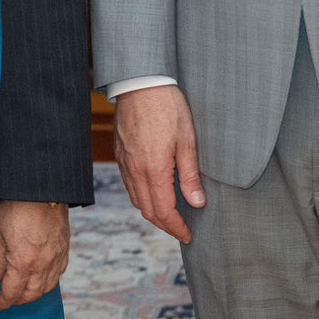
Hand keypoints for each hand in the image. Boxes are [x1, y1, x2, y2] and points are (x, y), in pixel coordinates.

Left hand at [0, 201, 69, 310]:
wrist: (41, 190)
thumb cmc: (16, 209)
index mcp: (22, 264)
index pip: (11, 294)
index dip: (1, 304)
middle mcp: (41, 265)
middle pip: (30, 296)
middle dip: (17, 301)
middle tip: (7, 299)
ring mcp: (55, 258)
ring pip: (46, 288)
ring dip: (33, 294)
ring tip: (23, 291)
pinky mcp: (64, 249)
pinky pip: (58, 274)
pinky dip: (49, 281)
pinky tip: (41, 278)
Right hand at [112, 84, 206, 242]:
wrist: (140, 83)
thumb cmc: (167, 107)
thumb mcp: (187, 139)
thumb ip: (190, 175)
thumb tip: (197, 203)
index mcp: (154, 170)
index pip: (164, 211)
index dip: (177, 228)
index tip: (189, 236)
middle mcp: (135, 171)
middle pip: (148, 211)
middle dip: (165, 225)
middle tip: (181, 230)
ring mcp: (125, 164)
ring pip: (136, 200)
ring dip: (152, 213)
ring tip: (170, 216)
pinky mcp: (121, 155)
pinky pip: (129, 185)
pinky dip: (141, 197)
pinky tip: (153, 193)